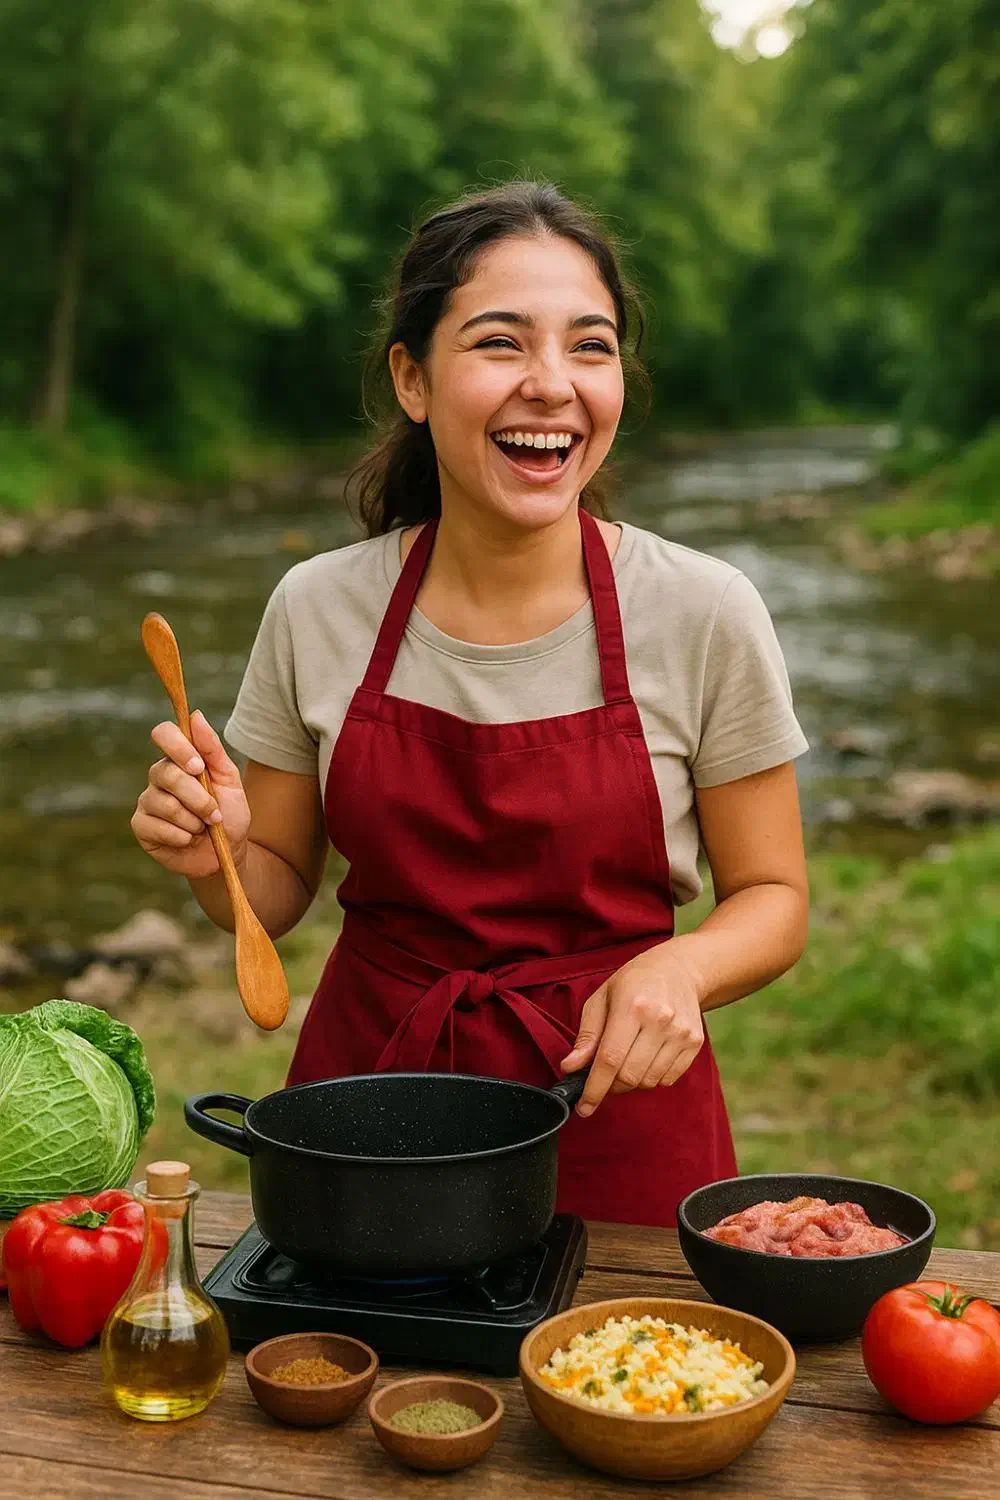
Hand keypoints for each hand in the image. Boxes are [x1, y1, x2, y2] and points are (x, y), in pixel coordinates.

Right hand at [131, 710, 250, 879]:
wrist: (227, 854)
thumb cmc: (229, 814)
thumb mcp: (229, 780)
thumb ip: (212, 749)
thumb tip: (195, 715)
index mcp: (179, 759)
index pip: (164, 734)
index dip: (178, 747)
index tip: (198, 767)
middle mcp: (159, 776)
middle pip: (167, 774)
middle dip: (198, 798)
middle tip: (214, 814)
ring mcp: (147, 801)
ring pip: (165, 804)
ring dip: (193, 820)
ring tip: (202, 828)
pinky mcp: (141, 826)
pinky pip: (159, 827)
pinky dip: (182, 837)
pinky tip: (188, 840)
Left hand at [560, 944, 704, 1116]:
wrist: (678, 970)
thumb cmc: (633, 983)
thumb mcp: (601, 999)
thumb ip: (586, 1036)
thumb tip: (571, 1068)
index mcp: (632, 1006)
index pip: (610, 1059)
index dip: (594, 1088)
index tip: (584, 1108)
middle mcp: (660, 1020)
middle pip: (630, 1076)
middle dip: (611, 1086)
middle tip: (604, 1076)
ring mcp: (681, 1033)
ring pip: (649, 1082)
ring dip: (632, 1082)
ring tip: (627, 1060)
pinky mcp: (695, 1043)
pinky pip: (668, 1079)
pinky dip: (652, 1078)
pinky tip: (647, 1057)